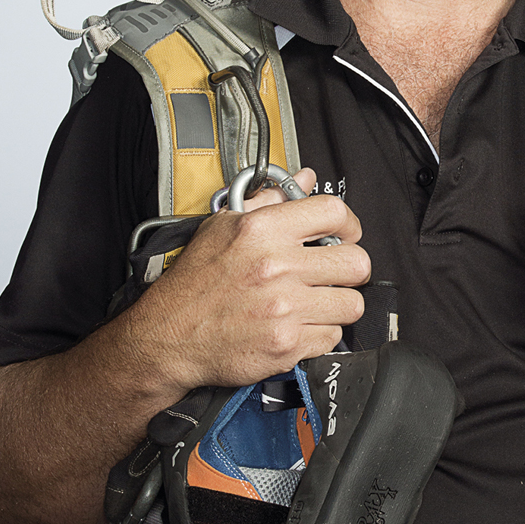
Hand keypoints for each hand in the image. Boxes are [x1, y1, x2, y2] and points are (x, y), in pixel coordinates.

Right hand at [123, 168, 369, 391]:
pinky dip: (320, 334)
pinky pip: (331, 337)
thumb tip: (304, 178)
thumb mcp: (222, 228)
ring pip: (351, 304)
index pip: (334, 212)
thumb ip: (269, 201)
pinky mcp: (286, 345)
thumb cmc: (194, 283)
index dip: (350, 223)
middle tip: (335, 273)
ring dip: (338, 304)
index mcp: (263, 231)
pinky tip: (299, 325)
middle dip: (350, 268)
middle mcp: (277, 267)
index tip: (346, 234)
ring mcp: (284, 308)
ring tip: (317, 302)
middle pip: (357, 262)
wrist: (168, 337)